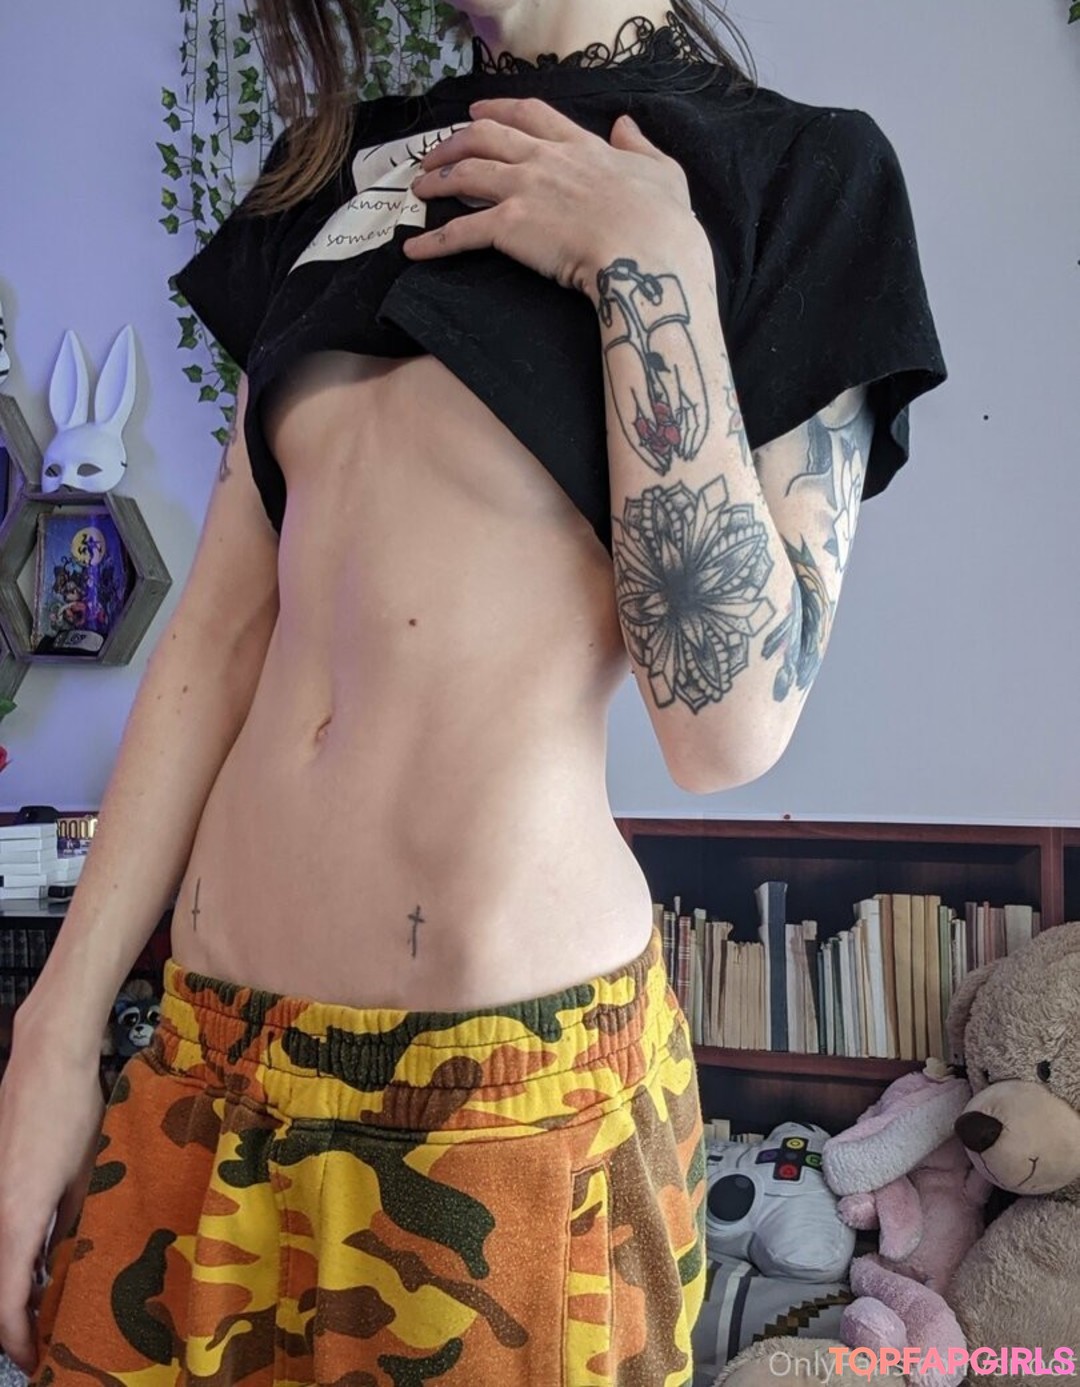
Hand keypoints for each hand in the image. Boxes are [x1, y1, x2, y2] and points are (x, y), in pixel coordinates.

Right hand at [0, 1012, 104, 1374]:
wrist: (46, 1058)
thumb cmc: (72, 1112)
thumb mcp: (88, 1174)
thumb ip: (77, 1222)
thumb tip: (75, 1259)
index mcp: (15, 1221)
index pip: (5, 1304)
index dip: (19, 1340)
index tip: (38, 1360)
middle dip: (18, 1319)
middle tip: (50, 1335)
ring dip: (16, 1284)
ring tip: (51, 1300)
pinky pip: (4, 1231)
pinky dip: (16, 1253)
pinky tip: (43, 1256)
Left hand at [405, 96, 700, 297]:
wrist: (647, 252)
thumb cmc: (663, 221)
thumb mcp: (664, 172)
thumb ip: (641, 146)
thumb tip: (626, 125)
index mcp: (581, 146)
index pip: (532, 116)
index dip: (500, 111)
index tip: (479, 112)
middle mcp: (546, 160)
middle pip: (487, 136)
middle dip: (455, 140)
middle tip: (434, 151)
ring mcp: (525, 190)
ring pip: (467, 173)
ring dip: (438, 178)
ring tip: (419, 188)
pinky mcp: (510, 226)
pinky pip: (461, 231)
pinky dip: (434, 241)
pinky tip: (413, 250)